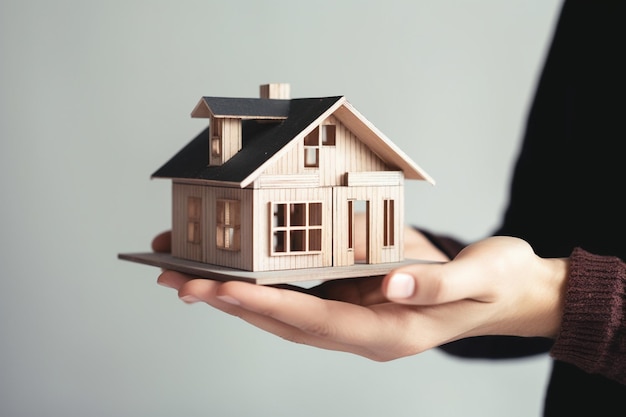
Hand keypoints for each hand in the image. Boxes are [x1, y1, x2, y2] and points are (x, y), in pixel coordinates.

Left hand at [153, 230, 567, 360]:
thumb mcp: (481, 277)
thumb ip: (437, 282)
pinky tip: (233, 270)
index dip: (271, 307)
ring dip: (236, 295)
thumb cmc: (497, 283)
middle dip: (233, 303)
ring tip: (187, 275)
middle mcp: (365, 331)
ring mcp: (356, 317)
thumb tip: (391, 283)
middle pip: (288, 323)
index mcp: (393, 332)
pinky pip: (300, 294)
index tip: (224, 290)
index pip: (321, 323)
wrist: (507, 290)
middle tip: (180, 282)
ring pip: (286, 312)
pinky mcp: (352, 298)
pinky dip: (263, 283)